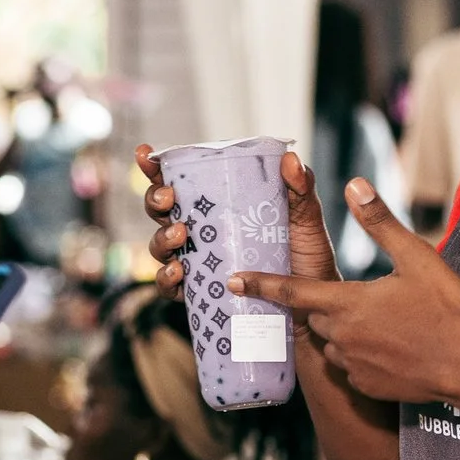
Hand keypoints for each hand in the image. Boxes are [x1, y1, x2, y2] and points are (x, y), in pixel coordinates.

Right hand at [136, 145, 338, 297]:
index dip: (156, 167)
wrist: (313, 305)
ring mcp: (197, 263)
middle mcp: (202, 233)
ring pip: (159, 246)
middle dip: (155, 199)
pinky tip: (178, 272)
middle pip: (160, 211)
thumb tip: (289, 159)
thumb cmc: (306, 257)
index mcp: (220, 206)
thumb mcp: (305, 218)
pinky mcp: (200, 293)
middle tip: (169, 198)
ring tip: (180, 234)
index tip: (146, 154)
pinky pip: (170, 287)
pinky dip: (166, 279)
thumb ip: (300, 187)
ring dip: (162, 237)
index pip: (183, 182)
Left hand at [232, 179, 459, 403]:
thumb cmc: (444, 309)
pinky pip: (352, 366)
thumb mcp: (415, 256)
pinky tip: (394, 348)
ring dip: (347, 330)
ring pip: (334, 341)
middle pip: (317, 315)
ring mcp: (352, 365)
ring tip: (385, 323)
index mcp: (345, 303)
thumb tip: (354, 184)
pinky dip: (364, 355)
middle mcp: (340, 337)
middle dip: (329, 304)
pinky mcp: (366, 386)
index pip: (290, 292)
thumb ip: (379, 222)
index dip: (259, 284)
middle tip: (360, 298)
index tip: (231, 281)